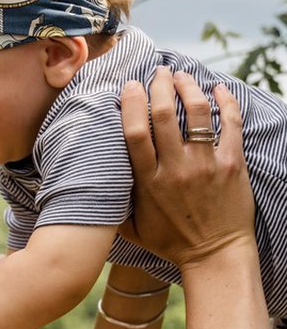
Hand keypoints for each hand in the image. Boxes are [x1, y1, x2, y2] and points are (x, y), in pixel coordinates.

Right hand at [119, 67, 254, 269]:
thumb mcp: (132, 229)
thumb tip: (95, 186)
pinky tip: (219, 89)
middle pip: (165, 115)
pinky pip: (231, 124)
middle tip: (158, 72)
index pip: (135, 134)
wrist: (215, 256)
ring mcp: (206, 165)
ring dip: (189, 87)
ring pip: (197, 113)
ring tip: (183, 76)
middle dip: (160, 86)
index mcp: (149, 182)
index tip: (130, 86)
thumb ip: (115, 205)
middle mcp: (176, 169)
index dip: (131, 104)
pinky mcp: (232, 165)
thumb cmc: (171, 244)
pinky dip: (226, 102)